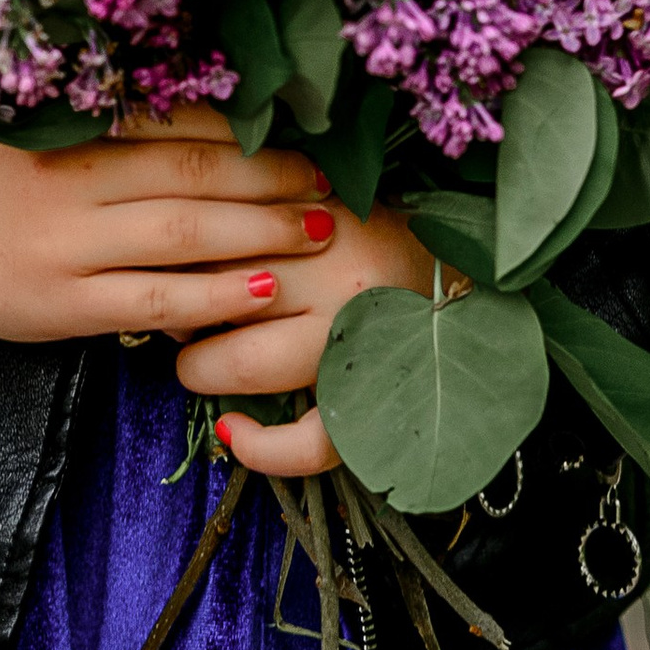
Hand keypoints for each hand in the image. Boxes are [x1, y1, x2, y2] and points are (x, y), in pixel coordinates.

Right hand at [0, 101, 334, 345]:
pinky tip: (261, 290)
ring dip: (259, 230)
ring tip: (316, 228)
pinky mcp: (61, 309)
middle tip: (326, 176)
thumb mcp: (22, 132)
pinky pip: (152, 302)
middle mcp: (72, 186)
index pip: (169, 123)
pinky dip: (212, 296)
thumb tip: (184, 116)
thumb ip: (95, 129)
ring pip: (183, 235)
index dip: (238, 128)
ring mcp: (68, 250)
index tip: (291, 125)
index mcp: (64, 134)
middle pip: (190, 173)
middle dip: (266, 175)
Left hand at [174, 196, 447, 477]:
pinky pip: (311, 444)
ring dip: (205, 369)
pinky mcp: (378, 407)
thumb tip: (182, 238)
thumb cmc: (388, 231)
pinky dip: (263, 450)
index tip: (169, 265)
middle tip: (177, 317)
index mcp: (328, 220)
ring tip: (199, 364)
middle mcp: (342, 281)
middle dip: (182, 311)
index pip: (219, 236)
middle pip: (222, 296)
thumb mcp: (328, 199)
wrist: (479, 274)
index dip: (178, 255)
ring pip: (251, 365)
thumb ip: (266, 209)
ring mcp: (361, 347)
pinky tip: (234, 435)